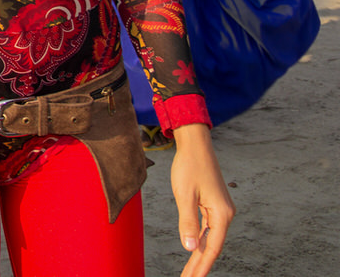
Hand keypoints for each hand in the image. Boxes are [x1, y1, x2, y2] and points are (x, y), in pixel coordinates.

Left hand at [171, 124, 232, 275]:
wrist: (195, 145)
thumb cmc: (189, 167)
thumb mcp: (185, 195)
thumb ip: (187, 222)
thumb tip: (190, 248)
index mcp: (221, 214)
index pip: (211, 248)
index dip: (201, 265)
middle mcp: (224, 214)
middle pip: (211, 246)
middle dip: (199, 265)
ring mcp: (220, 210)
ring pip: (208, 239)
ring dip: (198, 255)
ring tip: (189, 271)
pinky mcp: (213, 205)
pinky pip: (207, 229)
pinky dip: (199, 240)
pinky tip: (193, 250)